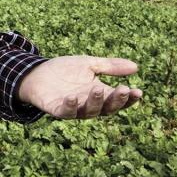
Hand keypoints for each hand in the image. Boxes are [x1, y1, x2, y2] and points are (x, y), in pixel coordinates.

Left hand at [17, 56, 141, 118]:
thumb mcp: (89, 64)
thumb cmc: (65, 70)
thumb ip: (110, 66)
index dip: (129, 98)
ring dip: (95, 102)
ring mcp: (74, 109)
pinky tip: (73, 97)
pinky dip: (71, 106)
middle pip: (107, 108)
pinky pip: (66, 112)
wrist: (37, 73)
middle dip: (116, 100)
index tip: (139, 91)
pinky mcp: (57, 110)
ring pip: (89, 111)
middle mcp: (89, 104)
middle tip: (123, 89)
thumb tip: (136, 66)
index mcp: (100, 94)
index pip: (118, 100)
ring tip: (98, 89)